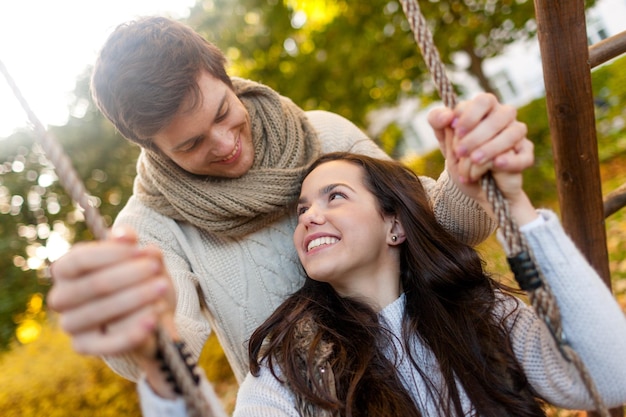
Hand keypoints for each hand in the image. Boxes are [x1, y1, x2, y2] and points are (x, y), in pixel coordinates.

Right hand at [47, 226, 176, 358]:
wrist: (152, 316)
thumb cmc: (141, 282)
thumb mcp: (142, 260)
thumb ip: (133, 246)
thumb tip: (126, 236)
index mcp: (66, 269)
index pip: (80, 259)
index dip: (112, 253)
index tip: (141, 250)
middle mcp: (61, 297)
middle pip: (94, 284)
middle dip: (130, 275)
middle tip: (156, 268)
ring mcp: (70, 324)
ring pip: (101, 311)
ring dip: (136, 298)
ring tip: (162, 288)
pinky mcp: (84, 347)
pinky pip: (107, 343)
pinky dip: (132, 331)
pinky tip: (153, 320)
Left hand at [430, 94, 538, 225]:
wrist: (472, 187)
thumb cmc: (459, 158)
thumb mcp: (443, 140)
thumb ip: (438, 121)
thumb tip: (447, 115)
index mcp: (484, 109)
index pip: (483, 101)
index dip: (469, 116)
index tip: (456, 131)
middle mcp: (504, 117)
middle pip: (501, 115)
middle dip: (477, 135)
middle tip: (460, 152)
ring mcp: (517, 135)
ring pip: (513, 133)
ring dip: (492, 147)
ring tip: (475, 160)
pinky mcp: (524, 155)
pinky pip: (524, 156)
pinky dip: (511, 161)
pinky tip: (497, 165)